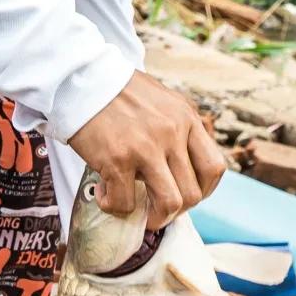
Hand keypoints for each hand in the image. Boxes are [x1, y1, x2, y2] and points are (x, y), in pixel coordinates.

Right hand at [68, 71, 225, 229]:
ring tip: (138, 212)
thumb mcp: (163, 100)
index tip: (187, 195)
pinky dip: (114, 206)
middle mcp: (172, 133)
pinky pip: (125, 203)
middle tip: (157, 208)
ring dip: (155, 218)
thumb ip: (177, 127)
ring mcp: (146, 147)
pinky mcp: (117, 159)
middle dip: (176, 210)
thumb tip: (180, 163)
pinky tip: (104, 194)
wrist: (80, 77)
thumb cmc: (118, 91)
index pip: (215, 168)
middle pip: (194, 193)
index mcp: (186, 119)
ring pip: (170, 204)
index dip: (204, 191)